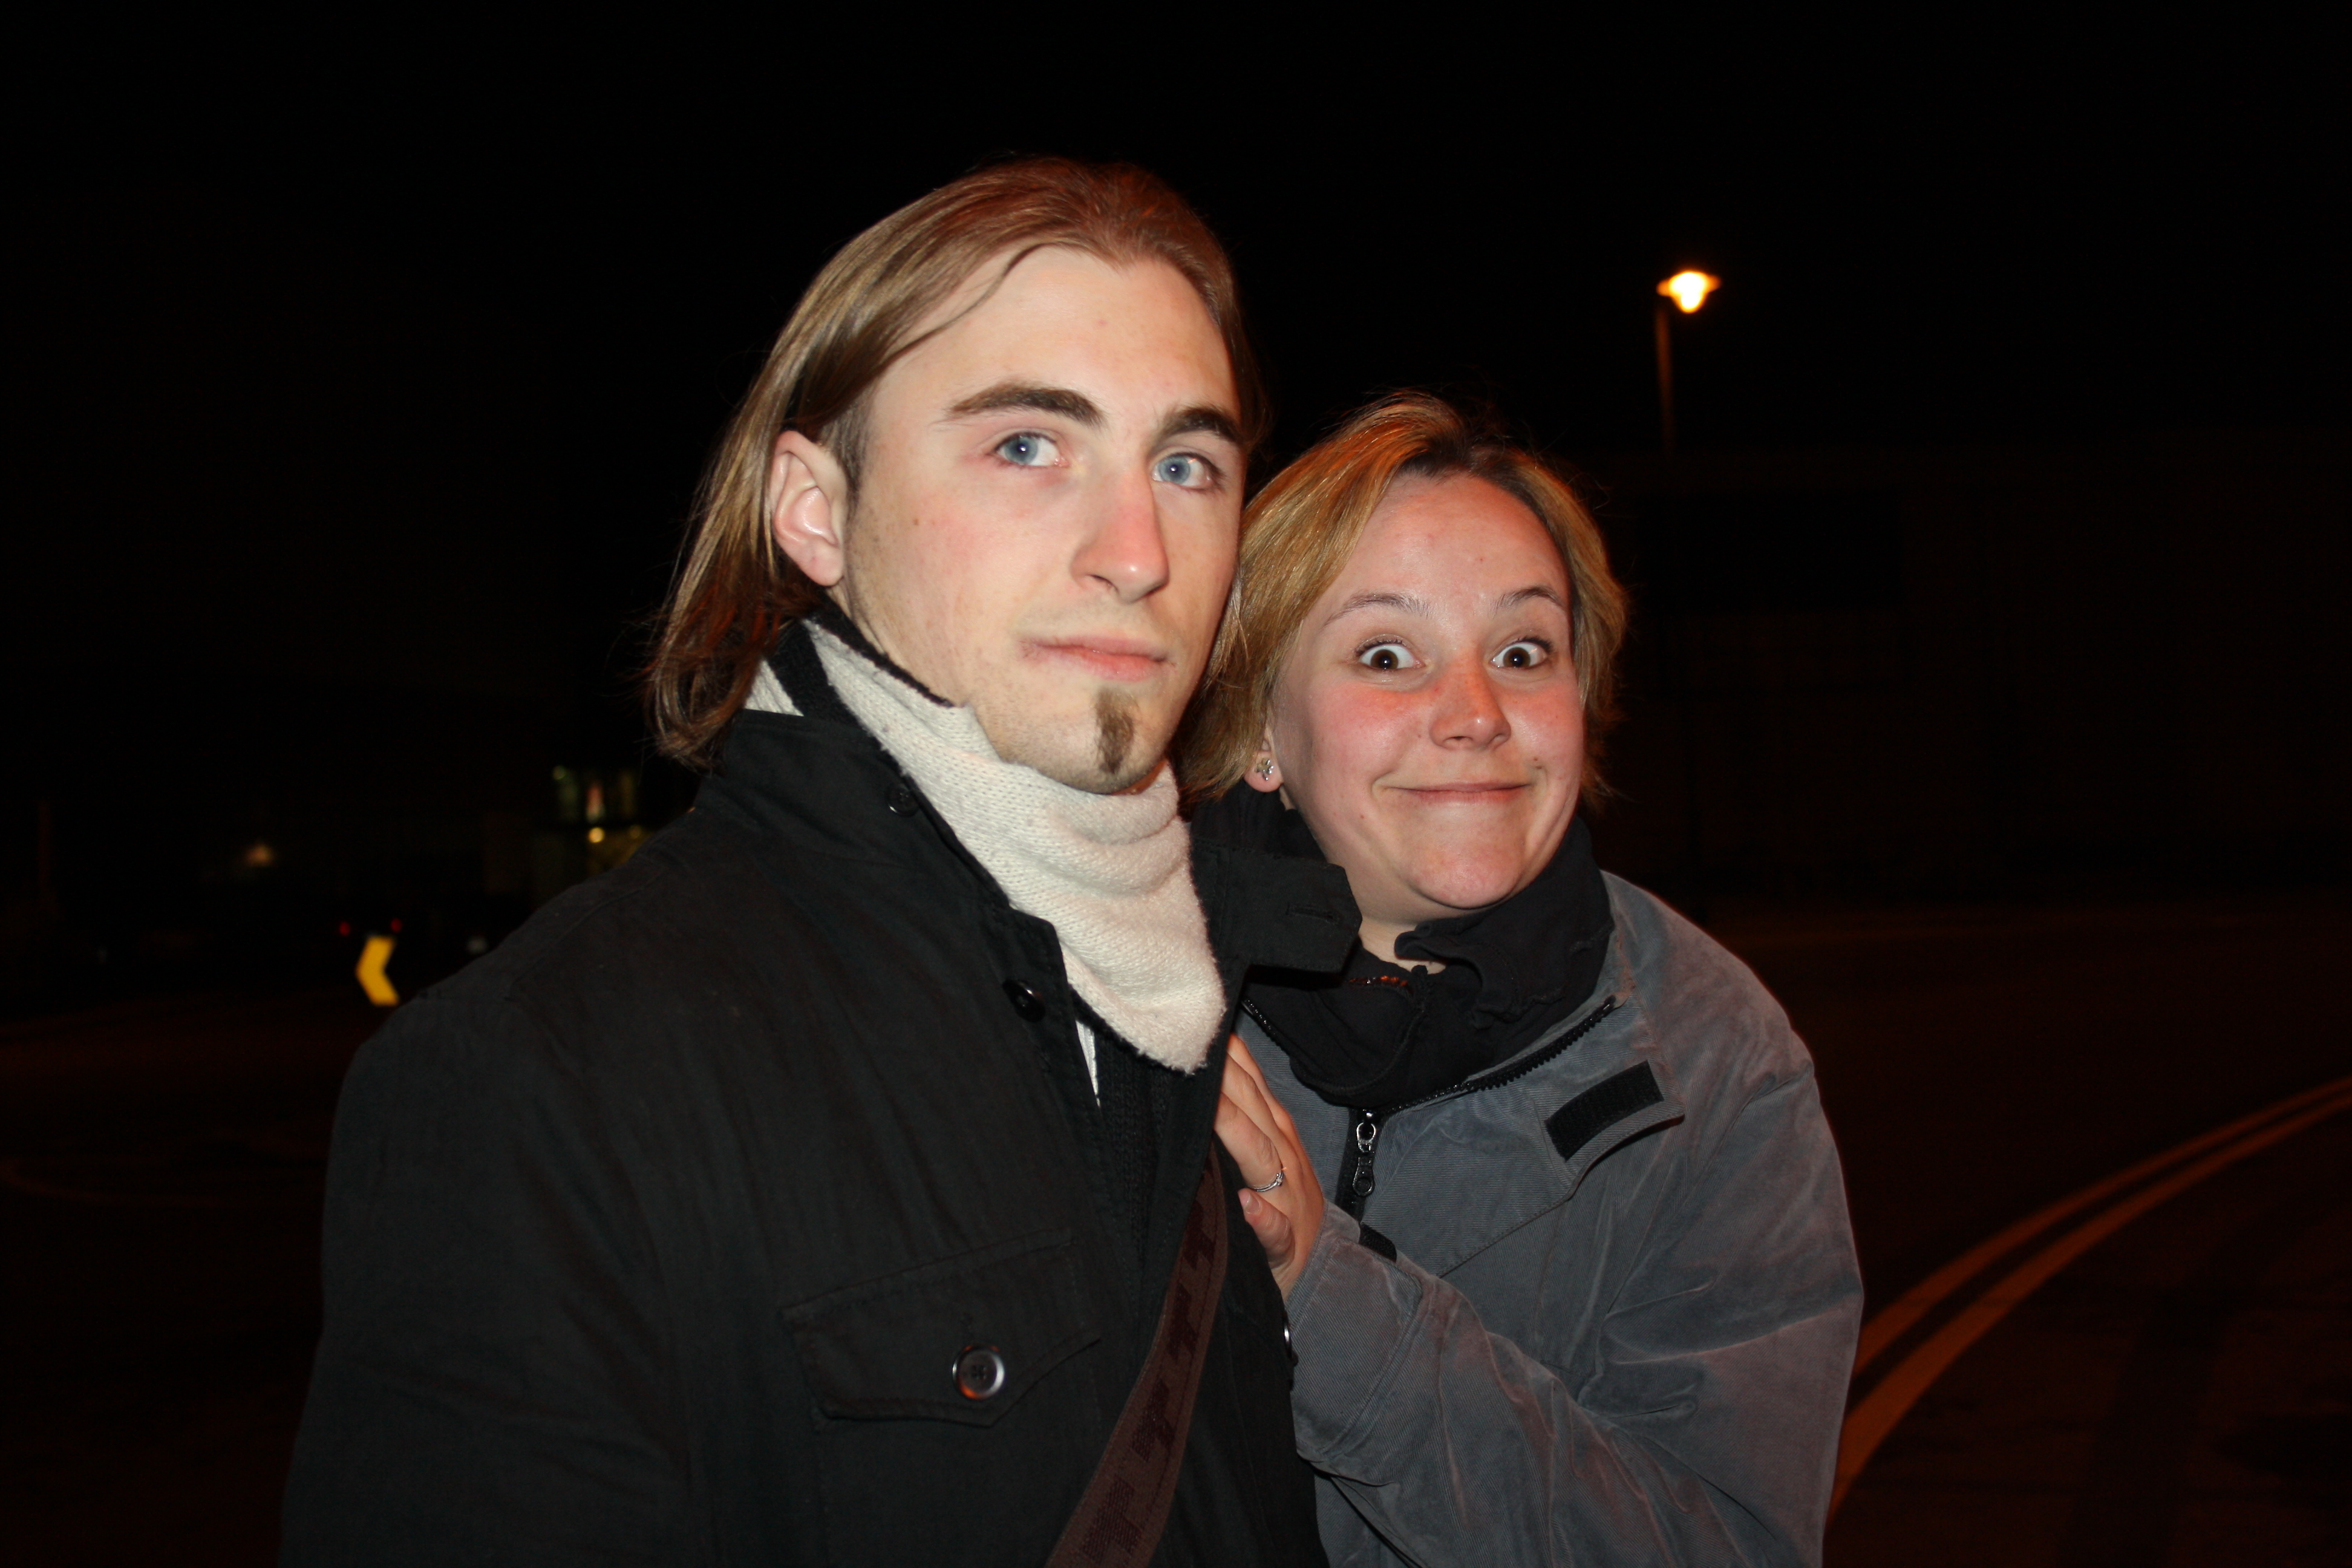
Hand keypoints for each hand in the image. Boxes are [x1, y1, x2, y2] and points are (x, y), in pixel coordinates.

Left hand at [1215, 1032, 1324, 1297]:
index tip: (1200, 1029)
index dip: (1229, 1059)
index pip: (1251, 1088)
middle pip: (1254, 1114)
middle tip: (1195, 1055)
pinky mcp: (1287, 1246)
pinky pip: (1276, 1232)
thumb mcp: (1263, 1154)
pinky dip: (1264, 1219)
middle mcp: (1284, 1160)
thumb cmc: (1276, 1203)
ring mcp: (1289, 1202)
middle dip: (1228, 1084)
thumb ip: (1241, 1114)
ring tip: (1213, 1112)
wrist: (1315, 1271)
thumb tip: (1205, 1070)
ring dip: (1240, 1136)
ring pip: (1263, 1163)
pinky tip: (1248, 1205)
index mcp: (1275, 1135)